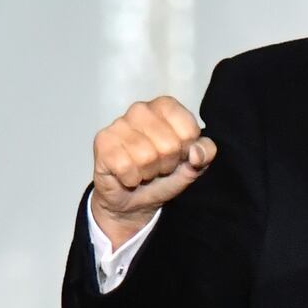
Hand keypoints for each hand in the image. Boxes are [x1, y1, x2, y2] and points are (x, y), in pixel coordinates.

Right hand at [89, 96, 212, 245]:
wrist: (133, 200)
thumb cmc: (163, 175)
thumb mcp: (193, 165)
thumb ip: (205, 153)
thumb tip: (196, 153)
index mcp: (165, 107)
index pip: (189, 130)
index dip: (186, 150)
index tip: (177, 155)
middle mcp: (140, 109)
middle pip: (169, 144)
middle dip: (167, 164)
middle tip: (157, 167)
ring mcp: (119, 124)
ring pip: (146, 156)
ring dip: (148, 173)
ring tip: (143, 171)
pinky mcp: (102, 142)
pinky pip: (125, 166)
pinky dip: (131, 179)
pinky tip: (127, 175)